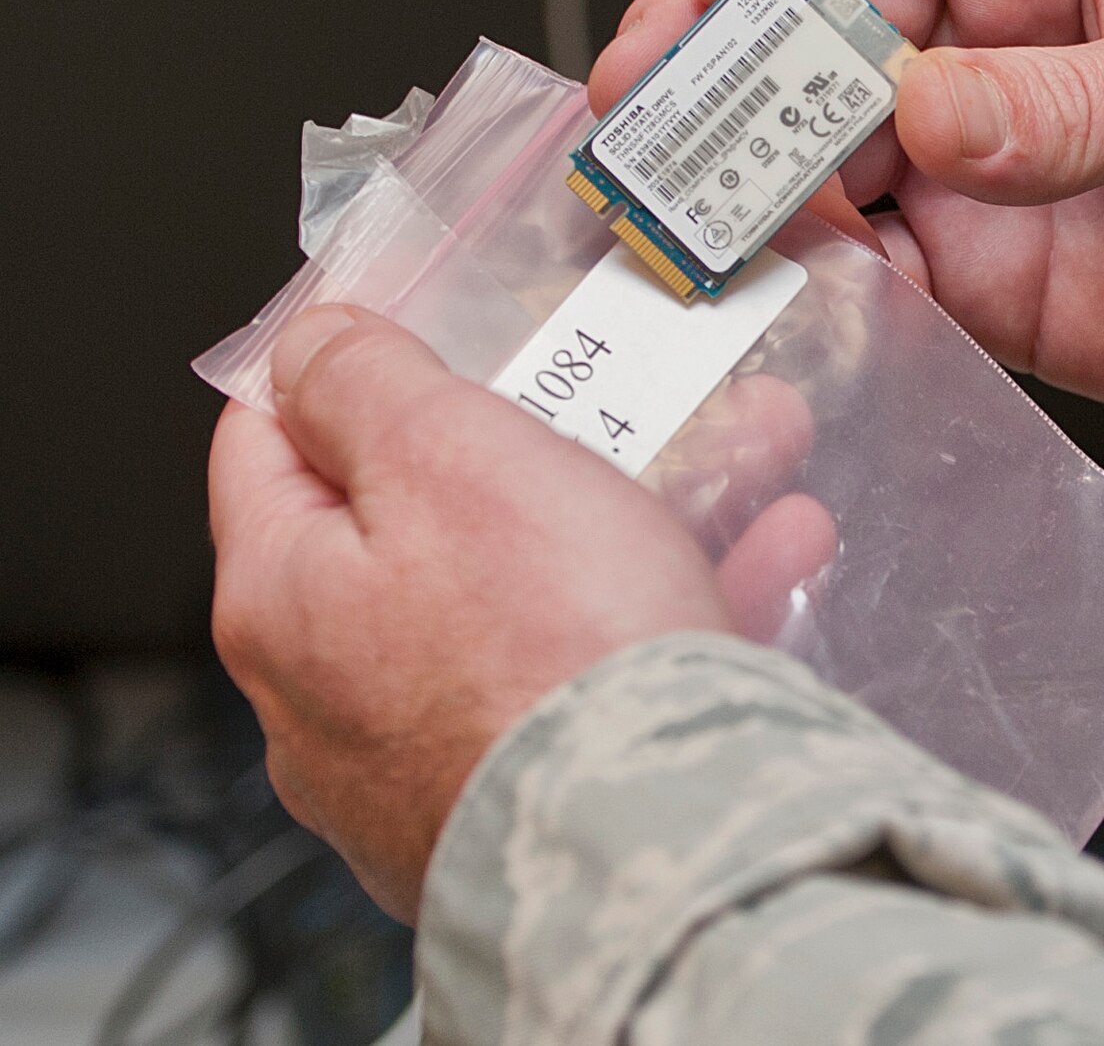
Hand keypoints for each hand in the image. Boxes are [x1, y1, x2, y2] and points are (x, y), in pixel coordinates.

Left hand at [207, 306, 835, 919]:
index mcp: (285, 598)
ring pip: (537, 592)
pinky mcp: (532, 797)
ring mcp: (433, 757)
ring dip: (642, 512)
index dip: (343, 364)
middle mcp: (336, 695)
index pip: (270, 441)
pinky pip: (598, 673)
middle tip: (620, 389)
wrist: (661, 846)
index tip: (414, 322)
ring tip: (749, 451)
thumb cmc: (552, 656)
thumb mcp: (448, 456)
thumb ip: (368, 382)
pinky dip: (675, 608)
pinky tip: (770, 557)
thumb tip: (310, 343)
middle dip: (543, 438)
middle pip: (428, 518)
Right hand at [593, 0, 1103, 434]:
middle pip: (799, 22)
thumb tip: (927, 115)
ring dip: (741, 182)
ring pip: (808, 152)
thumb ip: (1081, 101)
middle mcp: (978, 35)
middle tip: (656, 117)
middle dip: (715, 59)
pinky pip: (864, 270)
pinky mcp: (982, 273)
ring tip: (695, 220)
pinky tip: (784, 292)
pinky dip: (811, 282)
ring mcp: (970, 158)